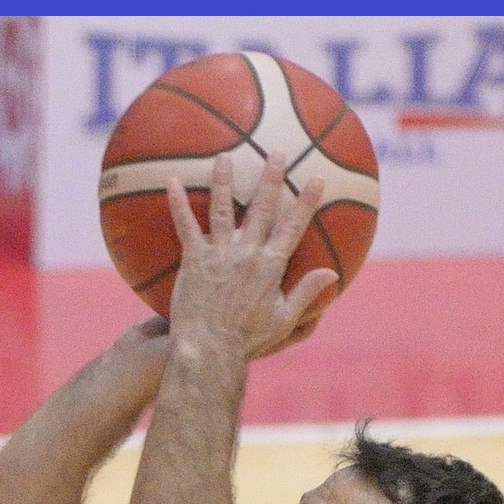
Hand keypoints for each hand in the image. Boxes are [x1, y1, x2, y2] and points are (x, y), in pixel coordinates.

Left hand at [163, 149, 339, 365]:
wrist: (209, 350)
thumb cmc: (248, 340)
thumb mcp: (286, 320)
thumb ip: (307, 293)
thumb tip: (332, 274)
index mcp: (270, 266)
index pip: (293, 227)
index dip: (305, 202)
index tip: (315, 180)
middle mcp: (246, 253)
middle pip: (260, 209)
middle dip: (270, 179)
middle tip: (275, 154)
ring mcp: (218, 254)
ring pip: (223, 209)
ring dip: (224, 180)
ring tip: (225, 156)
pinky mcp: (193, 259)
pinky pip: (185, 226)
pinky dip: (177, 203)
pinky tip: (171, 181)